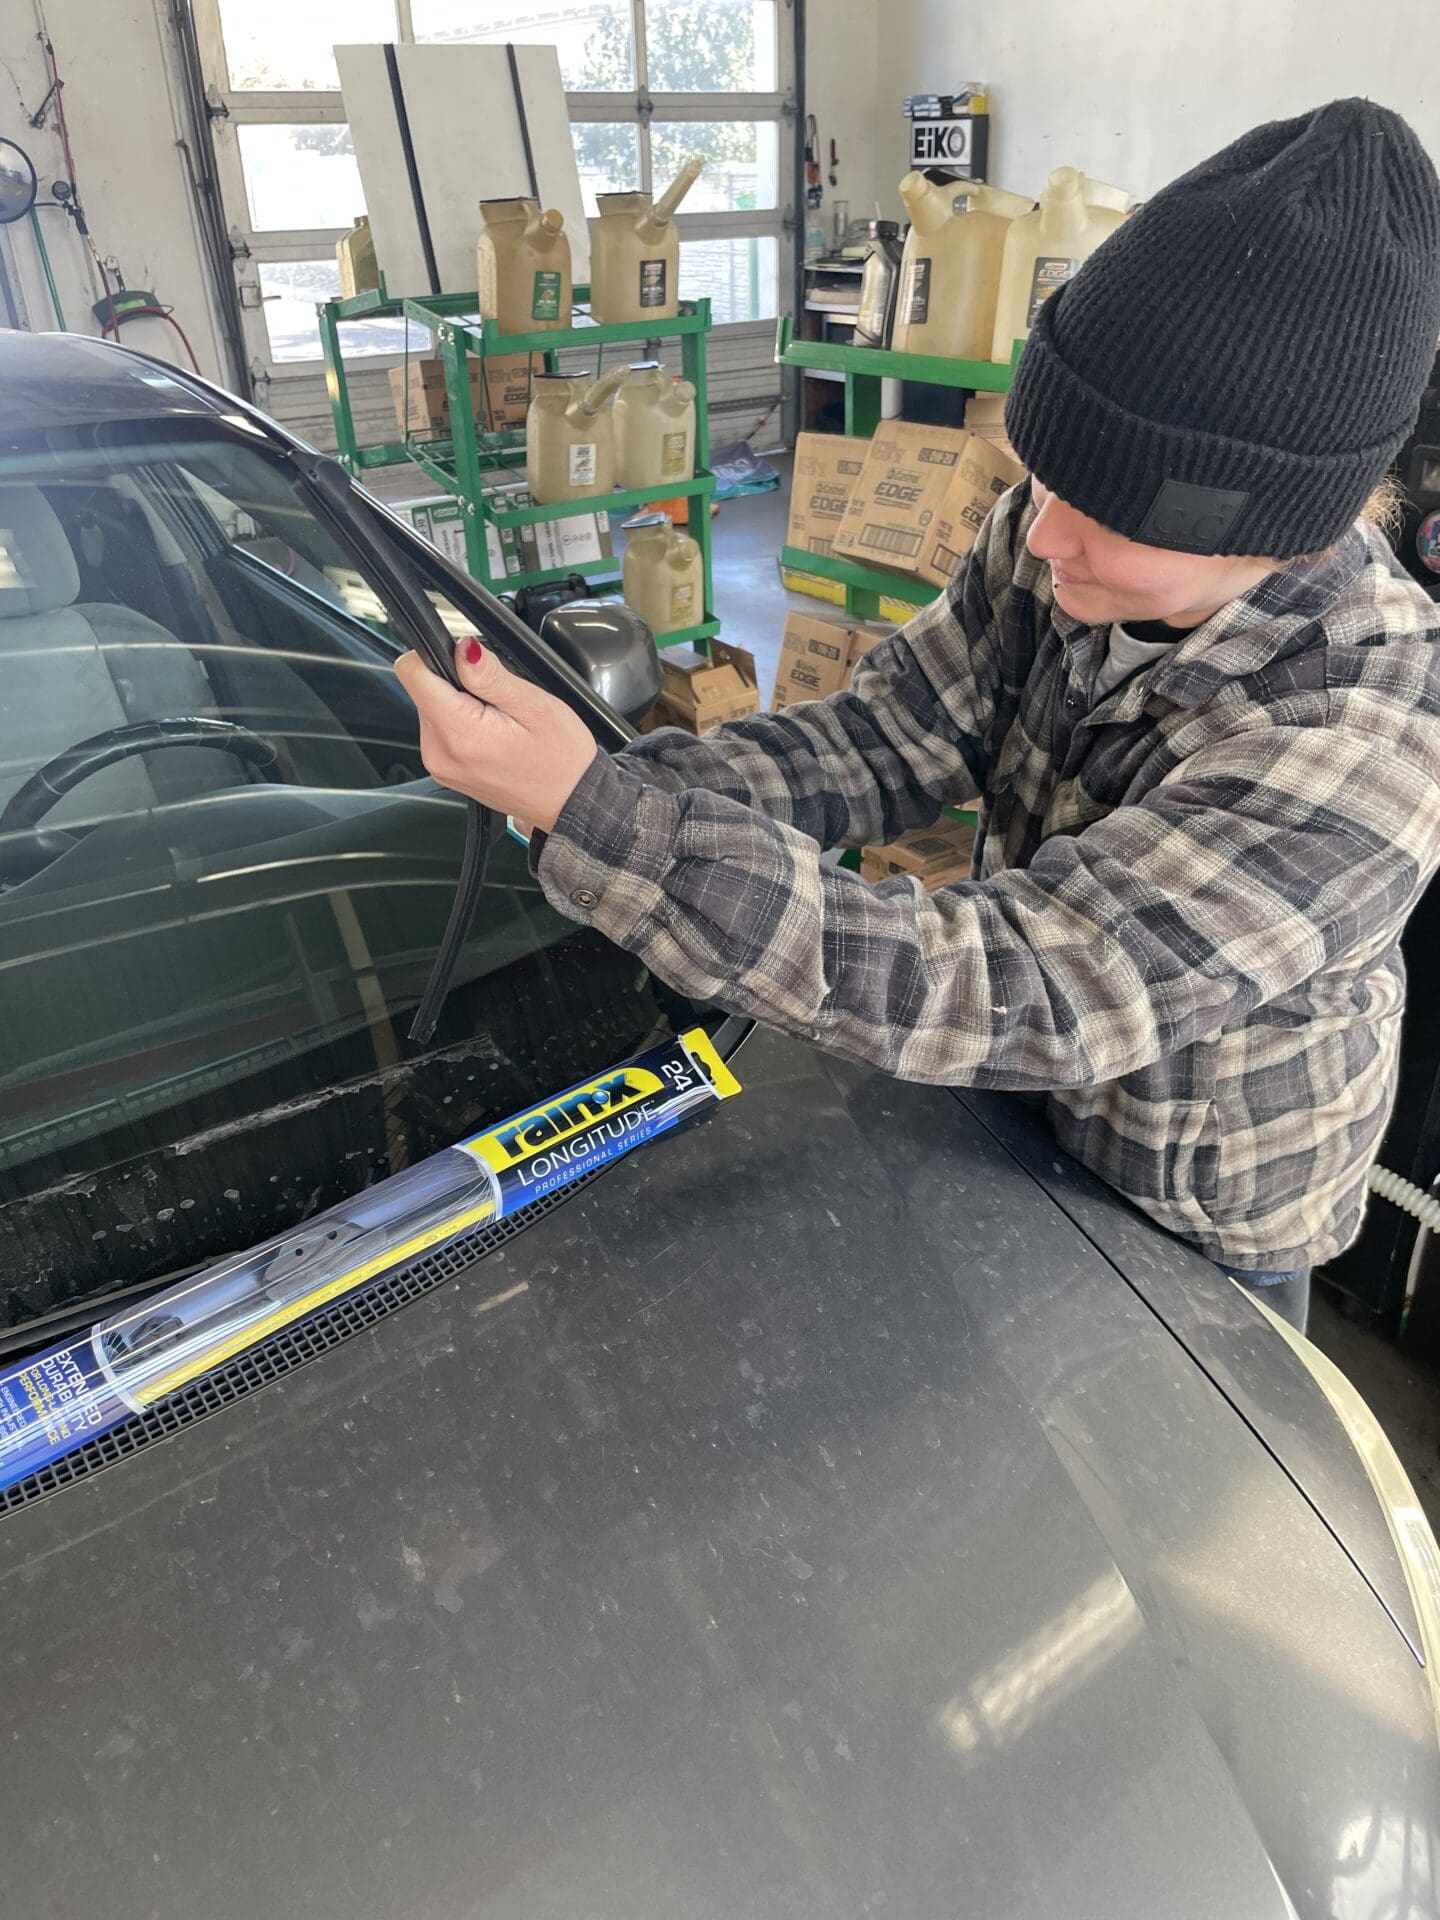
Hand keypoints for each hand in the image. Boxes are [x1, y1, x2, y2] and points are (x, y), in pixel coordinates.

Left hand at [395, 638, 597, 833]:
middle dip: (458, 684)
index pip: (412, 672)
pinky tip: (494, 736)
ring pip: (432, 707)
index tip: (468, 665)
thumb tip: (462, 648)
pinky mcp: (445, 770)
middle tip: (499, 704)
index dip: (438, 655)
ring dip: (462, 705)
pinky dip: (463, 724)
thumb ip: (490, 675)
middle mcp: (439, 752)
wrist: (570, 803)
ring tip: (501, 723)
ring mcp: (439, 765)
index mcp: (458, 733)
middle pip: (424, 689)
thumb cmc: (561, 760)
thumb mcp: (534, 705)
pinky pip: (442, 730)